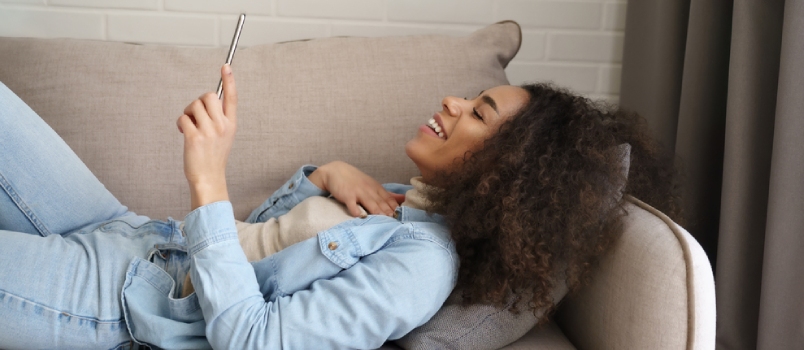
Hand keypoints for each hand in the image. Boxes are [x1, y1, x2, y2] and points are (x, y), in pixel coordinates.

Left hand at [177, 64, 237, 209]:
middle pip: (208, 96)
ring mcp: (209, 131)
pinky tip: (184, 132)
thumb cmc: (213, 156)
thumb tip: (208, 100)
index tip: (226, 66)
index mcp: (231, 124)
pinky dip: (181, 123)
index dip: (229, 80)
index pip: (232, 98)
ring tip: (189, 126)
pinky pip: (183, 118)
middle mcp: (222, 126)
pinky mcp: (194, 137)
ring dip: (188, 113)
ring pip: (194, 105)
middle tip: (195, 114)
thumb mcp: (224, 136)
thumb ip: (219, 118)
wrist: (209, 178)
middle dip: (198, 101)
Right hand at [308, 161, 404, 216]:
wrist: (336, 171)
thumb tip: (403, 199)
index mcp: (376, 187)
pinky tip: (360, 217)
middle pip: (381, 202)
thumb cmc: (356, 180)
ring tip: (384, 220)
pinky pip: (352, 204)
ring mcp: (358, 192)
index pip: (388, 199)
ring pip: (369, 203)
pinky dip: (356, 210)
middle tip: (395, 221)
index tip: (401, 217)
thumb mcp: (373, 185)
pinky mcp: (347, 195)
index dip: (395, 208)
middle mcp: (369, 189)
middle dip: (389, 211)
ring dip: (377, 211)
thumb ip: (387, 194)